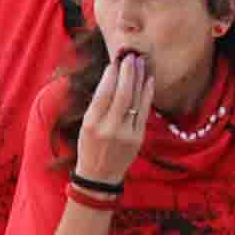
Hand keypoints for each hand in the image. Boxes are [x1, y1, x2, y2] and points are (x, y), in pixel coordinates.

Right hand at [71, 52, 152, 184]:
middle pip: (122, 94)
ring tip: (140, 63)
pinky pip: (144, 112)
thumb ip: (98, 105)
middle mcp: (109, 128)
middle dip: (128, 73)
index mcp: (92, 124)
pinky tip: (149, 80)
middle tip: (130, 57)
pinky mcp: (138, 138)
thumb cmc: (89, 147)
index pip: (103, 94)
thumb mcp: (85, 125)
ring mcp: (126, 134)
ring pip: (135, 101)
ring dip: (139, 79)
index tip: (115, 62)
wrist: (100, 176)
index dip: (111, 76)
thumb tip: (112, 77)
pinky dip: (147, 94)